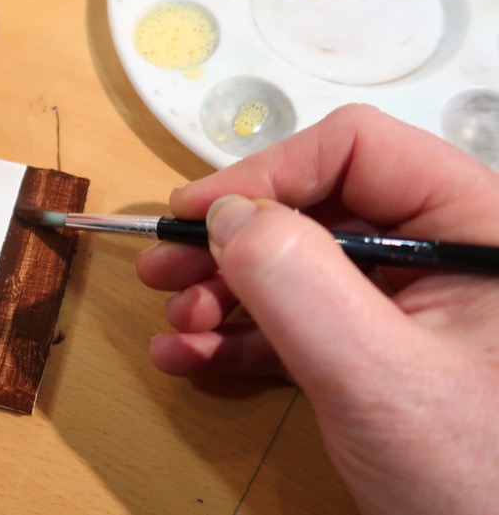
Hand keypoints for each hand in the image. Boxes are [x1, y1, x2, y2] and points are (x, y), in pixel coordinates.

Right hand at [136, 104, 498, 514]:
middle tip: (162, 272)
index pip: (357, 151)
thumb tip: (226, 214)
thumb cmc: (479, 479)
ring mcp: (409, 309)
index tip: (194, 215)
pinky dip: (242, 339)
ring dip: (224, 294)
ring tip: (176, 326)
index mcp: (474, 226)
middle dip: (231, 244)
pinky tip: (191, 357)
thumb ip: (299, 284)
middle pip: (316, 209)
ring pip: (299, 269)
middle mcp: (442, 254)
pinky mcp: (380, 356)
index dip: (267, 172)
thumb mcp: (377, 377)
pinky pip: (302, 325)